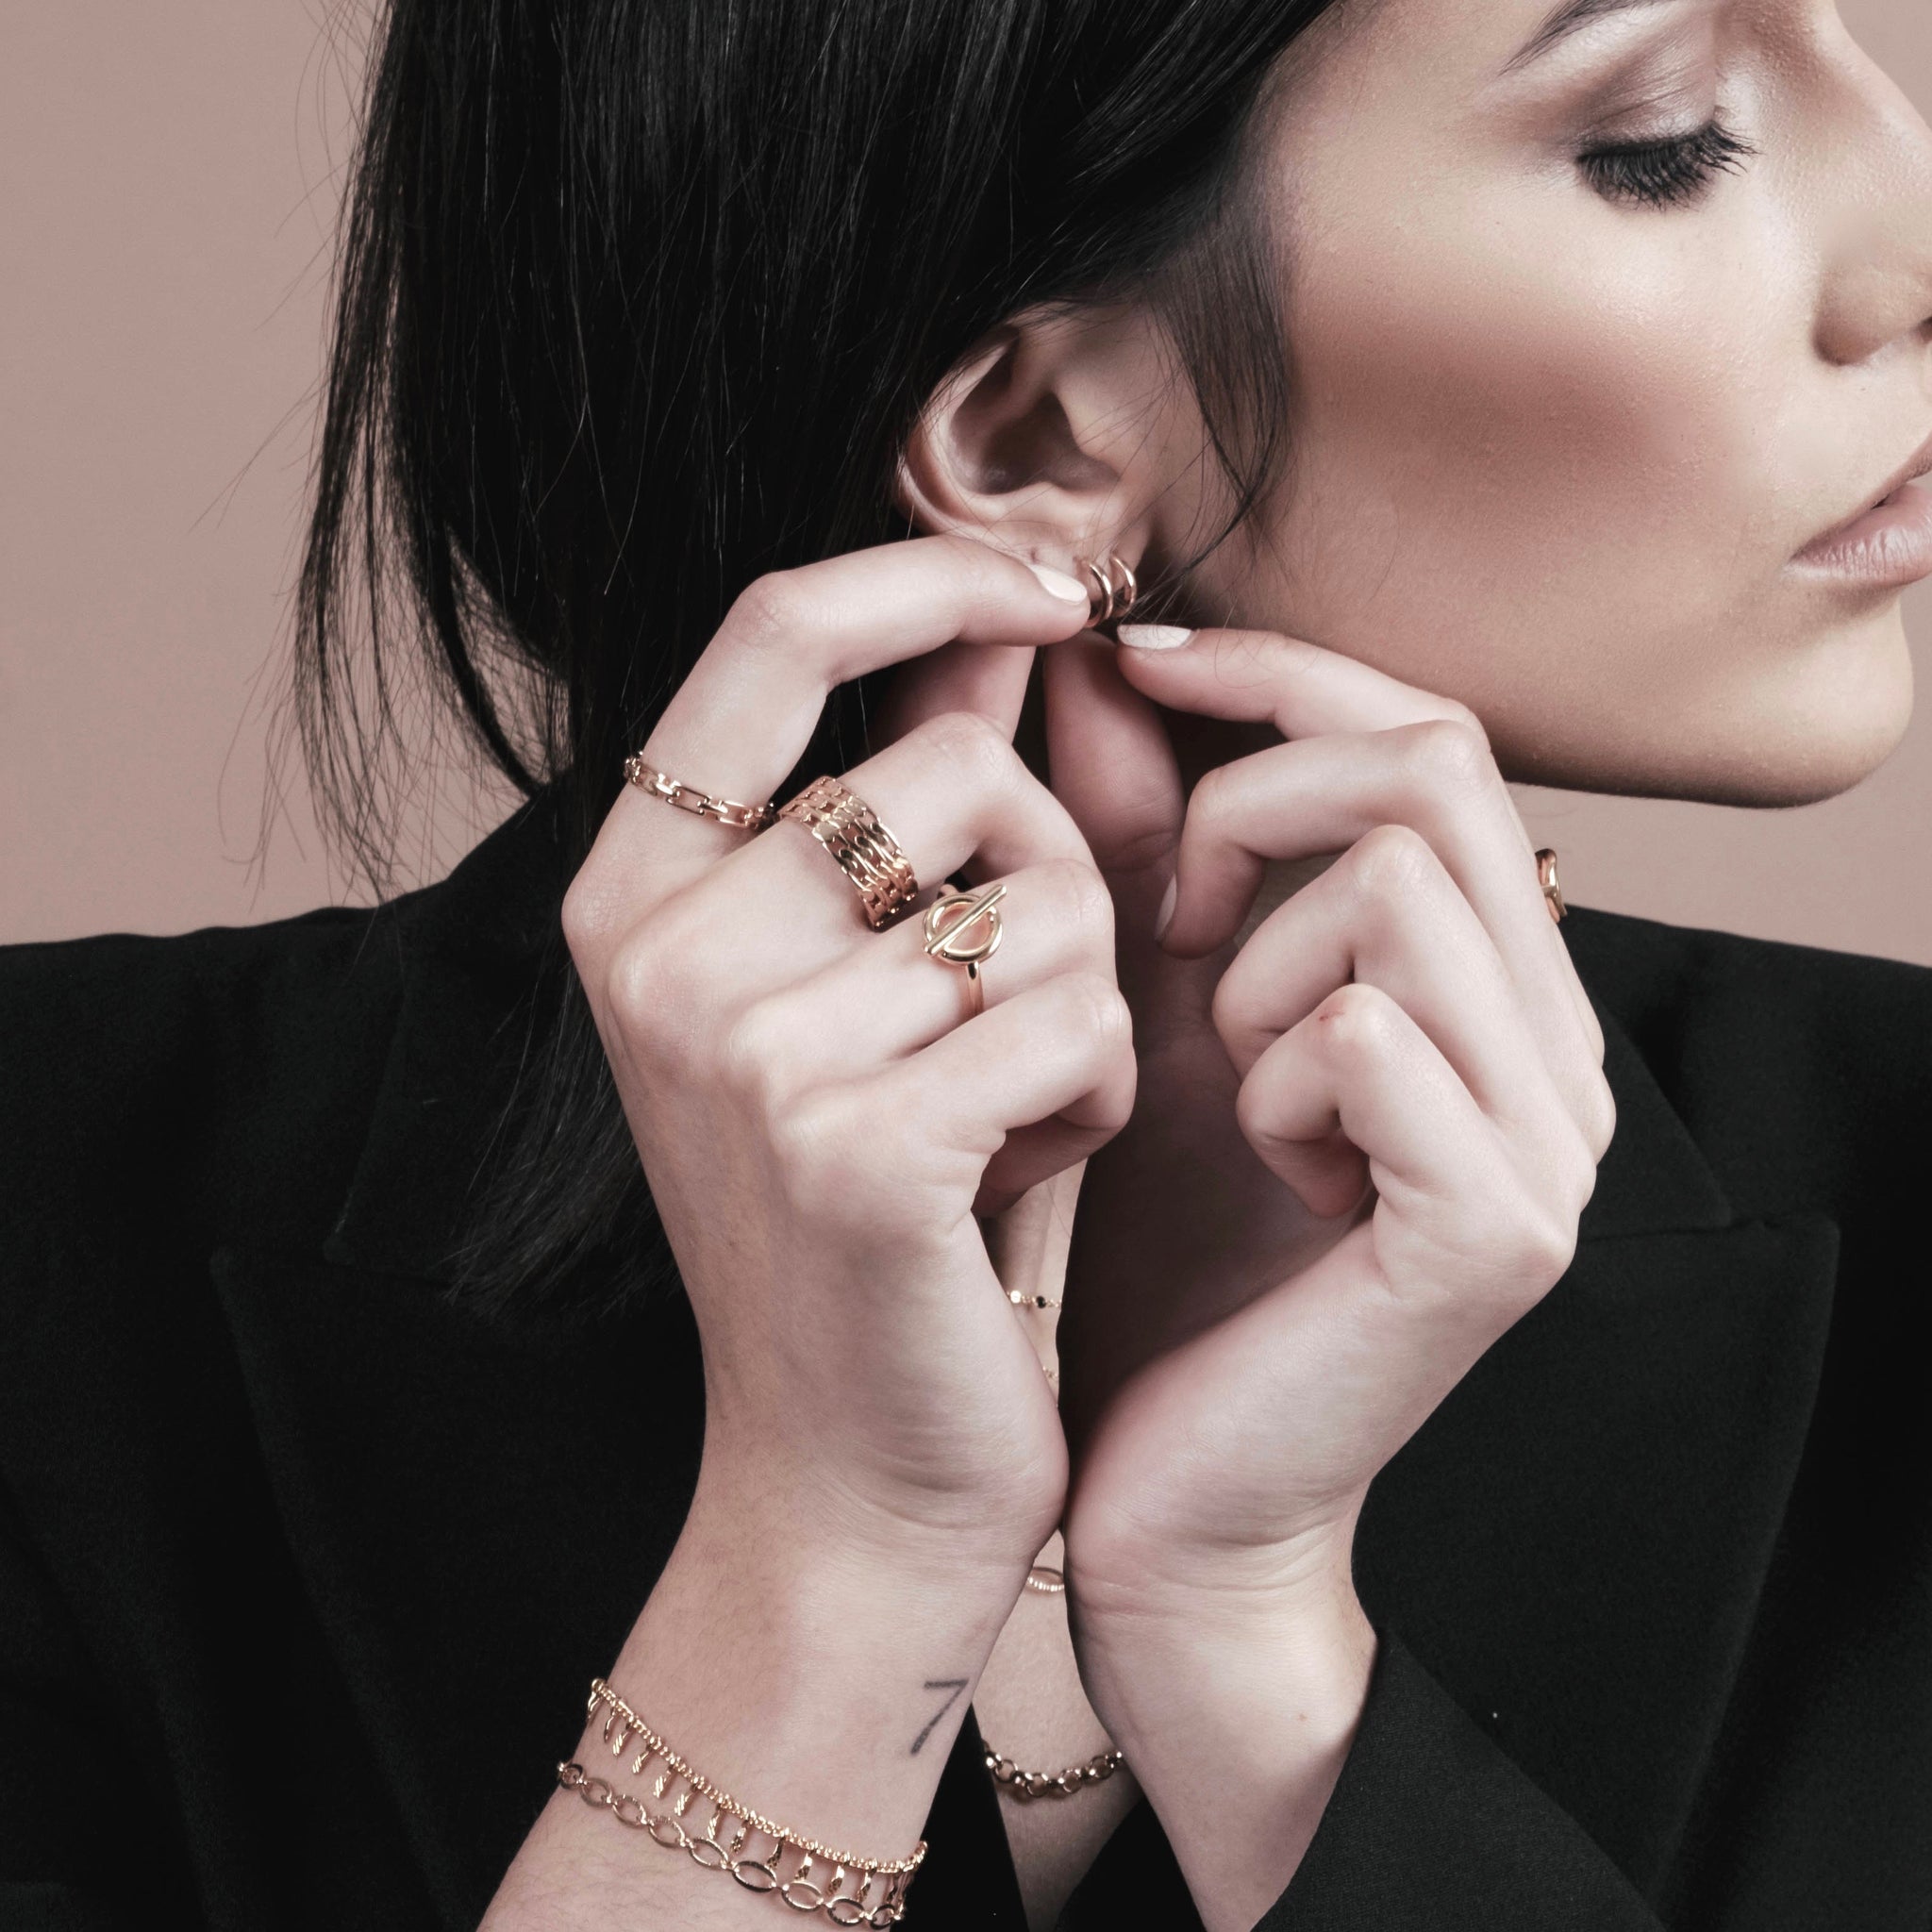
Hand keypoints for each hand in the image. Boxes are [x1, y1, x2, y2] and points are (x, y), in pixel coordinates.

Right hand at [562, 537, 1133, 1576]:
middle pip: (963, 770)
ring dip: (1080, 1005)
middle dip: (1054, 878)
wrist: (844, 1470)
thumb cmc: (868, 1208)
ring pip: (1050, 900)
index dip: (924, 575)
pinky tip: (1025, 1174)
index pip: (775, 629)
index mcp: (634, 891)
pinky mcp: (854, 1147)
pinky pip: (1077, 1021)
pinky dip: (1099, 1095)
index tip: (1044, 591)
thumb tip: (1012, 610)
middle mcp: (661, 953)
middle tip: (1011, 1012)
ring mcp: (741, 1050)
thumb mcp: (853, 984)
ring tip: (1005, 1107)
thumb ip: (916, 792)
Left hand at [1040, 628, 1613, 1925]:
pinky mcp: (1498, 1228)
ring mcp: (1548, 1138)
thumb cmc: (1156, 1249)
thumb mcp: (1145, 1012)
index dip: (1283, 675)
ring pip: (1393, 888)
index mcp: (1490, 982)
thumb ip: (1136, 840)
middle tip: (1164, 915)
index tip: (1137, 663)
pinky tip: (1264, 1164)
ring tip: (1221, 1079)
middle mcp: (1555, 1044)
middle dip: (1252, 807)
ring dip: (1247, 966)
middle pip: (1435, 771)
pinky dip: (1270, 1071)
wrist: (1169, 1491)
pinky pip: (1369, 1026)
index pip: (1433, 736)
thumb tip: (1096, 663)